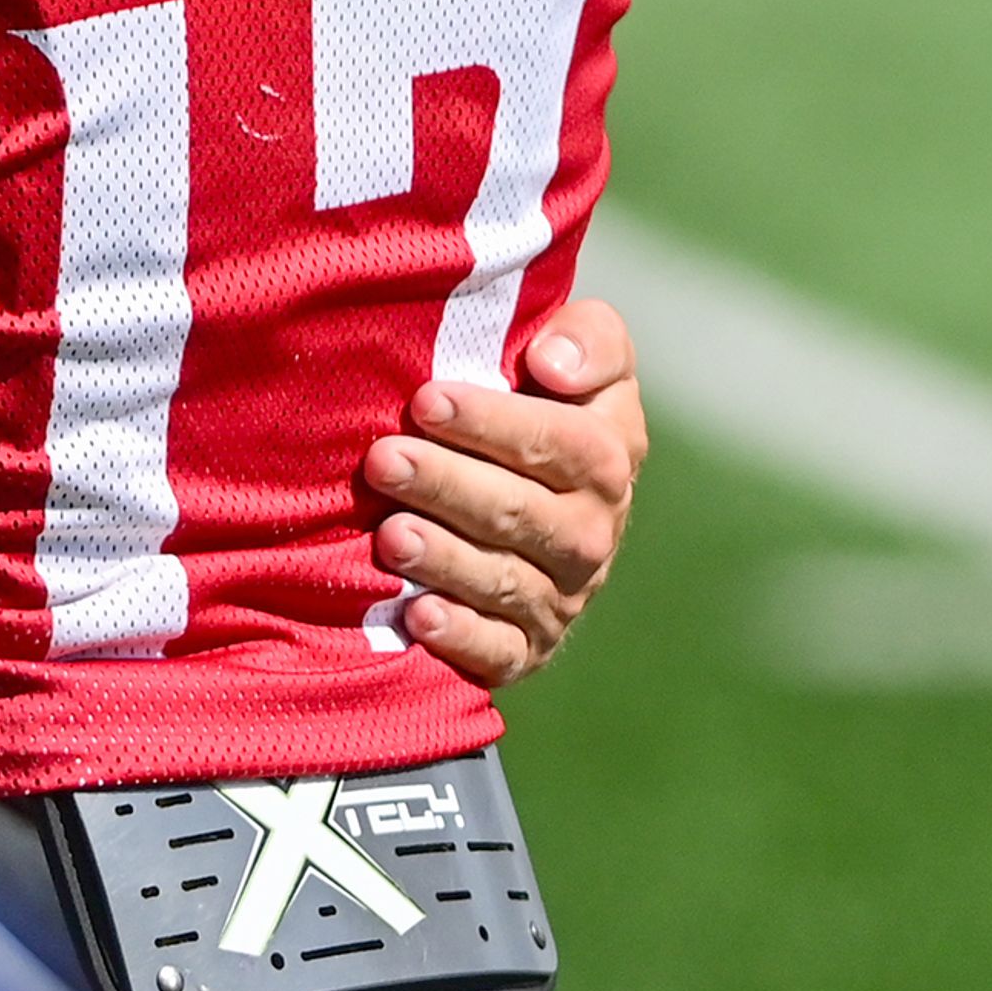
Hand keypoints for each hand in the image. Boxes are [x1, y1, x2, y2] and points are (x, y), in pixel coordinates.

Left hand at [360, 299, 649, 693]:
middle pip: (522, 512)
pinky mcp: (525, 647)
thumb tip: (552, 364)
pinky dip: (461, 635)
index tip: (425, 400)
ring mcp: (562, 595)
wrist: (519, 490)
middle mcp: (592, 531)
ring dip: (446, 559)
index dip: (494, 422)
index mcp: (608, 456)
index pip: (563, 442)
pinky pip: (499, 650)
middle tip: (383, 461)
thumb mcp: (576, 355)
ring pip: (505, 580)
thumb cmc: (530, 404)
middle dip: (449, 485)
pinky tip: (418, 614)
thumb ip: (586, 340)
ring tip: (389, 536)